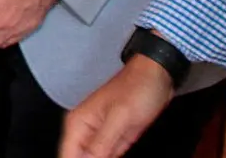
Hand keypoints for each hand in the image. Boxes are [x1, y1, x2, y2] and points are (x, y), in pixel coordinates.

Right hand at [59, 55, 173, 157]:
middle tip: (112, 155)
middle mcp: (85, 131)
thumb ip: (100, 143)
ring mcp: (100, 137)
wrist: (158, 76)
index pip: (67, 156)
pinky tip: (119, 154)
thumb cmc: (138, 88)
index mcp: (78, 123)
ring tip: (118, 147)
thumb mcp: (120, 117)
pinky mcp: (114, 140)